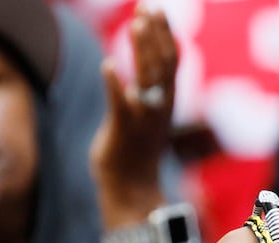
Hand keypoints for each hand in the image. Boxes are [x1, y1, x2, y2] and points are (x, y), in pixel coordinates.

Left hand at [90, 3, 178, 203]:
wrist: (131, 188)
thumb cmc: (134, 148)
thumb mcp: (145, 113)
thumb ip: (147, 87)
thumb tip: (146, 61)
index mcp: (165, 101)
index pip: (170, 61)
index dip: (165, 33)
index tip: (156, 8)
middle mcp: (159, 107)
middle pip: (162, 65)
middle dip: (155, 35)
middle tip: (147, 7)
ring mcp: (143, 120)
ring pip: (148, 80)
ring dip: (142, 51)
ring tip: (135, 24)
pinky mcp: (122, 132)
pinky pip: (120, 106)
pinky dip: (115, 86)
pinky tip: (108, 64)